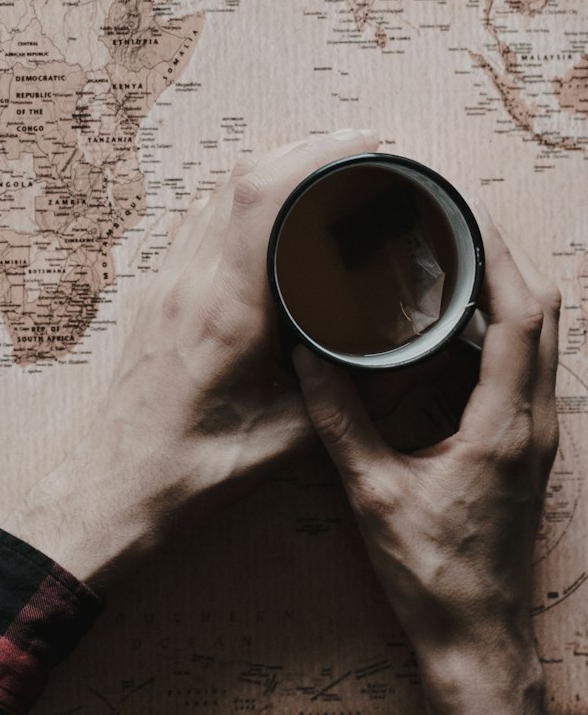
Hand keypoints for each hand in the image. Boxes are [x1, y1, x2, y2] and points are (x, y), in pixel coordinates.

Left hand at [2, 127, 378, 588]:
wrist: (117, 484)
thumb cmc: (197, 468)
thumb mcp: (292, 441)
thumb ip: (352, 395)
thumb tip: (414, 358)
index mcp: (225, 307)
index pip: (263, 198)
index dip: (316, 155)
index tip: (366, 145)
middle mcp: (190, 278)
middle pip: (240, 178)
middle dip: (304, 150)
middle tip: (361, 150)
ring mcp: (167, 278)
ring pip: (216, 192)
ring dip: (271, 170)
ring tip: (326, 171)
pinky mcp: (157, 288)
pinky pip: (199, 219)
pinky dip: (240, 198)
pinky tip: (272, 213)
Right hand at [294, 213, 559, 714]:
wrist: (477, 638)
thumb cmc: (432, 574)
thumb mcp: (372, 494)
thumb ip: (339, 420)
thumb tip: (308, 357)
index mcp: (501, 427)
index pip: (518, 319)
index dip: (499, 257)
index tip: (467, 215)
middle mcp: (531, 424)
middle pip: (546, 314)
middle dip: (510, 257)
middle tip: (460, 219)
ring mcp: (536, 435)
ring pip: (545, 337)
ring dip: (512, 288)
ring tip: (460, 255)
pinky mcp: (527, 446)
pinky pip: (530, 364)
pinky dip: (506, 324)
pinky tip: (460, 319)